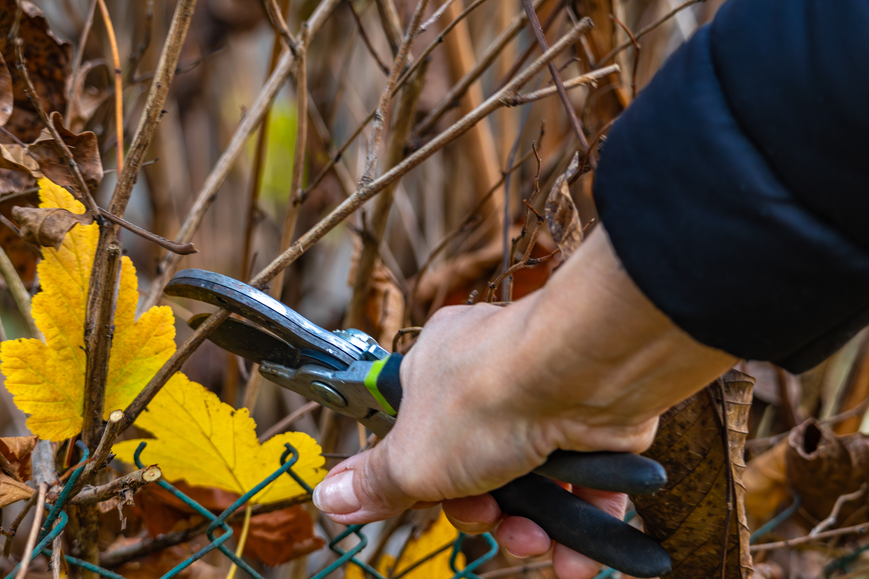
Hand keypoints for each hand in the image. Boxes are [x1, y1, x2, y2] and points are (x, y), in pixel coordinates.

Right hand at [312, 227, 737, 578]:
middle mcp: (492, 377)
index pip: (419, 430)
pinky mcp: (594, 426)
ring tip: (537, 540)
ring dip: (531, 526)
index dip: (423, 477)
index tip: (427, 501)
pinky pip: (583, 487)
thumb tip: (328, 499)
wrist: (581, 377)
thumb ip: (376, 484)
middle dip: (482, 512)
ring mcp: (547, 400)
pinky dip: (580, 524)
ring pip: (530, 482)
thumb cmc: (488, 396)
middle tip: (490, 523)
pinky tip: (576, 554)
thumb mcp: (413, 458)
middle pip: (476, 465)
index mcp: (437, 367)